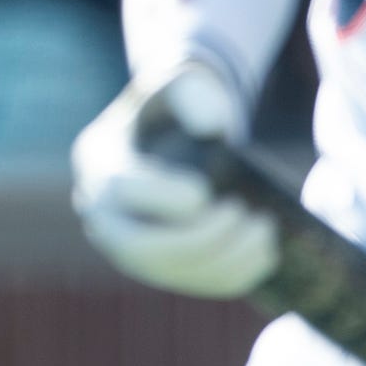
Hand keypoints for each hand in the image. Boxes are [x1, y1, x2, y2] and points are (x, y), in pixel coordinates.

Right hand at [70, 65, 276, 298]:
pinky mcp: (162, 268)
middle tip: (242, 214)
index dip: (163, 199)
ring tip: (265, 229)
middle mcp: (104, 214)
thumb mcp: (180, 82)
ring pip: (169, 273)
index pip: (119, 192)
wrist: (174, 135)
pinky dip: (232, 275)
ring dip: (223, 259)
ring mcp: (131, 248)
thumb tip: (214, 126)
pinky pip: (193, 283)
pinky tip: (265, 252)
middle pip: (139, 248)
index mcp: (100, 160)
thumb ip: (193, 92)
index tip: (205, 191)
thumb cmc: (176, 106)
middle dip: (196, 240)